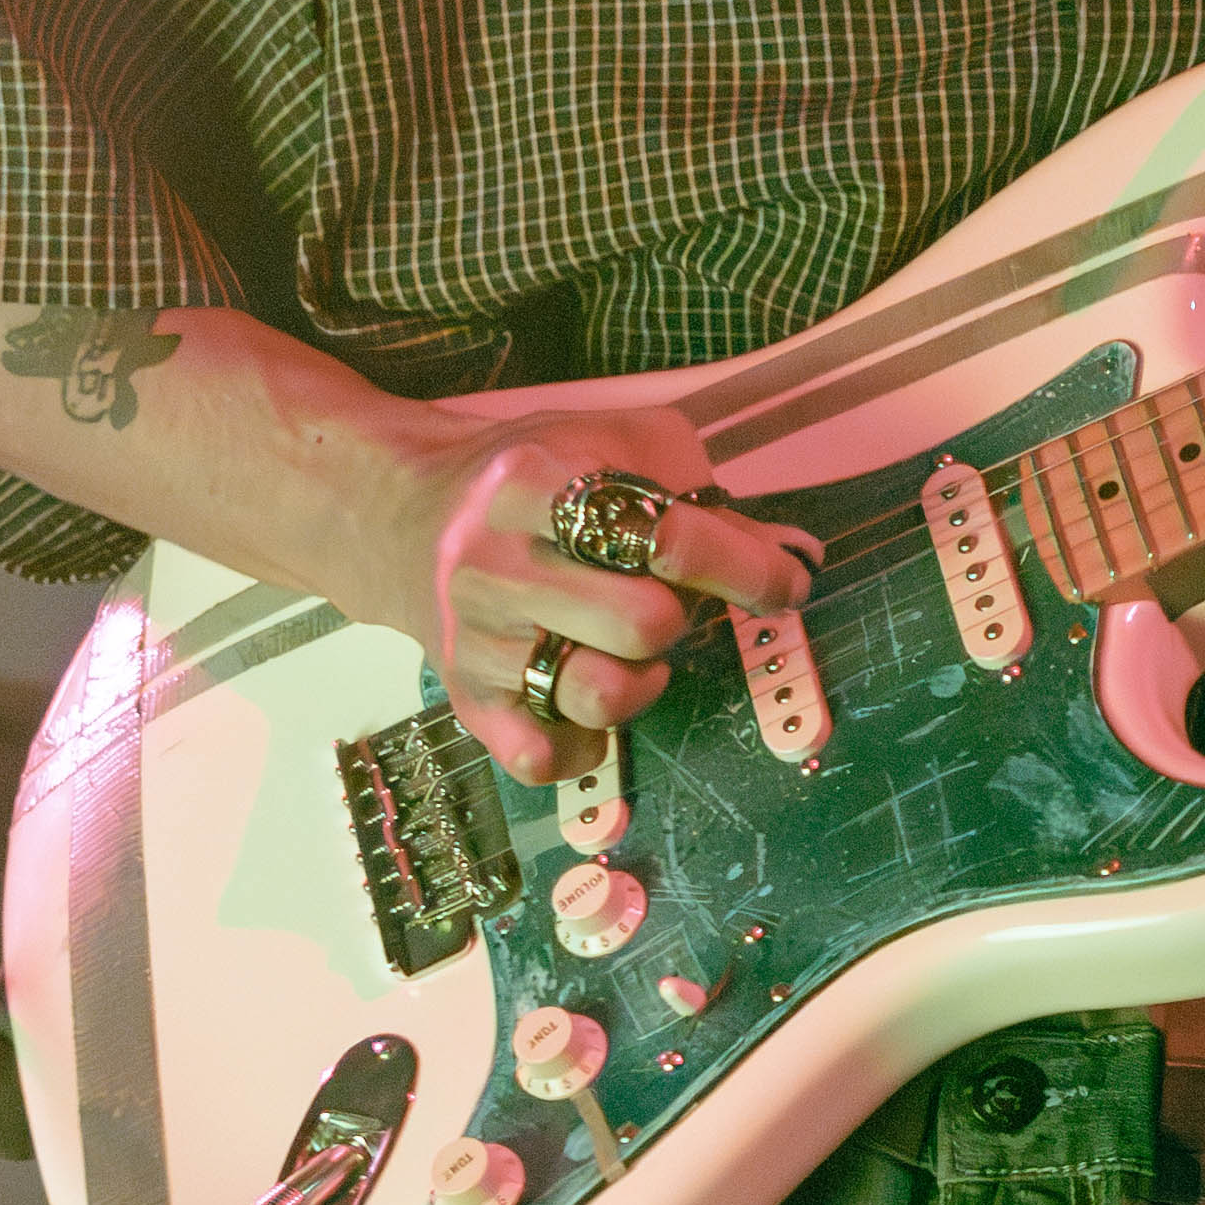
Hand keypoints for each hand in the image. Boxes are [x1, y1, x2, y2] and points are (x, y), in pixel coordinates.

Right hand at [385, 421, 819, 786]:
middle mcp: (495, 562)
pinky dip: (585, 747)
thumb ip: (708, 498)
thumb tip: (796, 559)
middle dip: (679, 617)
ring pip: (599, 697)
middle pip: (643, 624)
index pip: (666, 537)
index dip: (748, 569)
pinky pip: (544, 759)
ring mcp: (476, 637)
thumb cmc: (538, 474)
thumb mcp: (618, 445)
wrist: (408, 512)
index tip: (783, 584)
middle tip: (662, 601)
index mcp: (535, 482)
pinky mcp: (466, 696)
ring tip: (626, 650)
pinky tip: (586, 702)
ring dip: (640, 681)